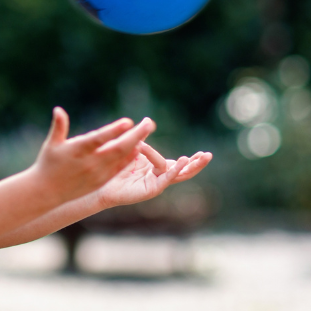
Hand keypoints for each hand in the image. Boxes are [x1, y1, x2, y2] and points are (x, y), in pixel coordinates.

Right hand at [32, 107, 156, 205]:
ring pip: (122, 157)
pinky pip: (120, 167)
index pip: (98, 139)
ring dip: (136, 143)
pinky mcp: (102, 180)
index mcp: (77, 151)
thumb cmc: (48, 164)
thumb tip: (58, 109)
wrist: (47, 192)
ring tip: (147, 130)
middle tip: (150, 122)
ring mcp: (98, 173)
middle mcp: (90, 163)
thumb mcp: (51, 144)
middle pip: (117, 148)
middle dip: (135, 135)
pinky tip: (139, 147)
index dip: (113, 131)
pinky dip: (130, 156)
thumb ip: (58, 126)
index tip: (128, 121)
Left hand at [94, 142, 211, 208]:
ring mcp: (157, 184)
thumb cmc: (115, 169)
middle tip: (209, 155)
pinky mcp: (151, 189)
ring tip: (202, 157)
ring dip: (190, 166)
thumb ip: (141, 139)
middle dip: (197, 163)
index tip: (193, 151)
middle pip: (184, 171)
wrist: (102, 186)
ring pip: (178, 174)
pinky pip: (166, 178)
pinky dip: (175, 170)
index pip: (176, 162)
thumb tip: (148, 120)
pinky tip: (183, 162)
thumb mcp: (132, 150)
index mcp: (158, 169)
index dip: (187, 158)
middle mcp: (160, 177)